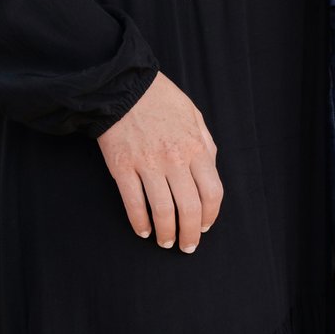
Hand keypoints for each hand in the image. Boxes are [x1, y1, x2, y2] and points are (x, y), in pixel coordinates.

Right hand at [96, 73, 223, 251]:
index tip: (205, 226)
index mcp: (196, 147)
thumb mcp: (194, 117)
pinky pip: (133, 202)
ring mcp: (147, 165)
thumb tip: (210, 170)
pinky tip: (144, 230)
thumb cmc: (163, 101)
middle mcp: (174, 159)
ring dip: (166, 232)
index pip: (212, 192)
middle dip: (191, 233)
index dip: (211, 214)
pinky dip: (139, 221)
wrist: (125, 87)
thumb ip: (205, 145)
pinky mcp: (122, 168)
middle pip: (189, 207)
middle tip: (187, 246)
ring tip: (166, 242)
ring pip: (162, 210)